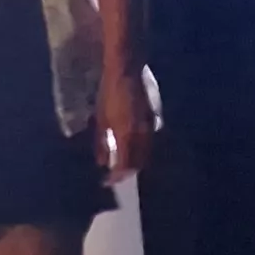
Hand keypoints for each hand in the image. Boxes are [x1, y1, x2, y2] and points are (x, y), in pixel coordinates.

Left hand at [94, 64, 153, 184]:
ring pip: (144, 154)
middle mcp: (142, 134)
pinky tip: (129, 151)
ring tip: (120, 167)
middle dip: (126, 173)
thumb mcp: (101, 118)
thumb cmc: (109, 93)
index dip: (116, 177)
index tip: (107, 182)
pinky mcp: (153, 121)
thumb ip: (101, 141)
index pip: (124, 165)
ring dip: (133, 164)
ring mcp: (150, 127)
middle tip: (113, 178)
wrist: (127, 71)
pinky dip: (139, 152)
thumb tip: (102, 162)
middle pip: (138, 163)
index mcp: (126, 134)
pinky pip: (148, 143)